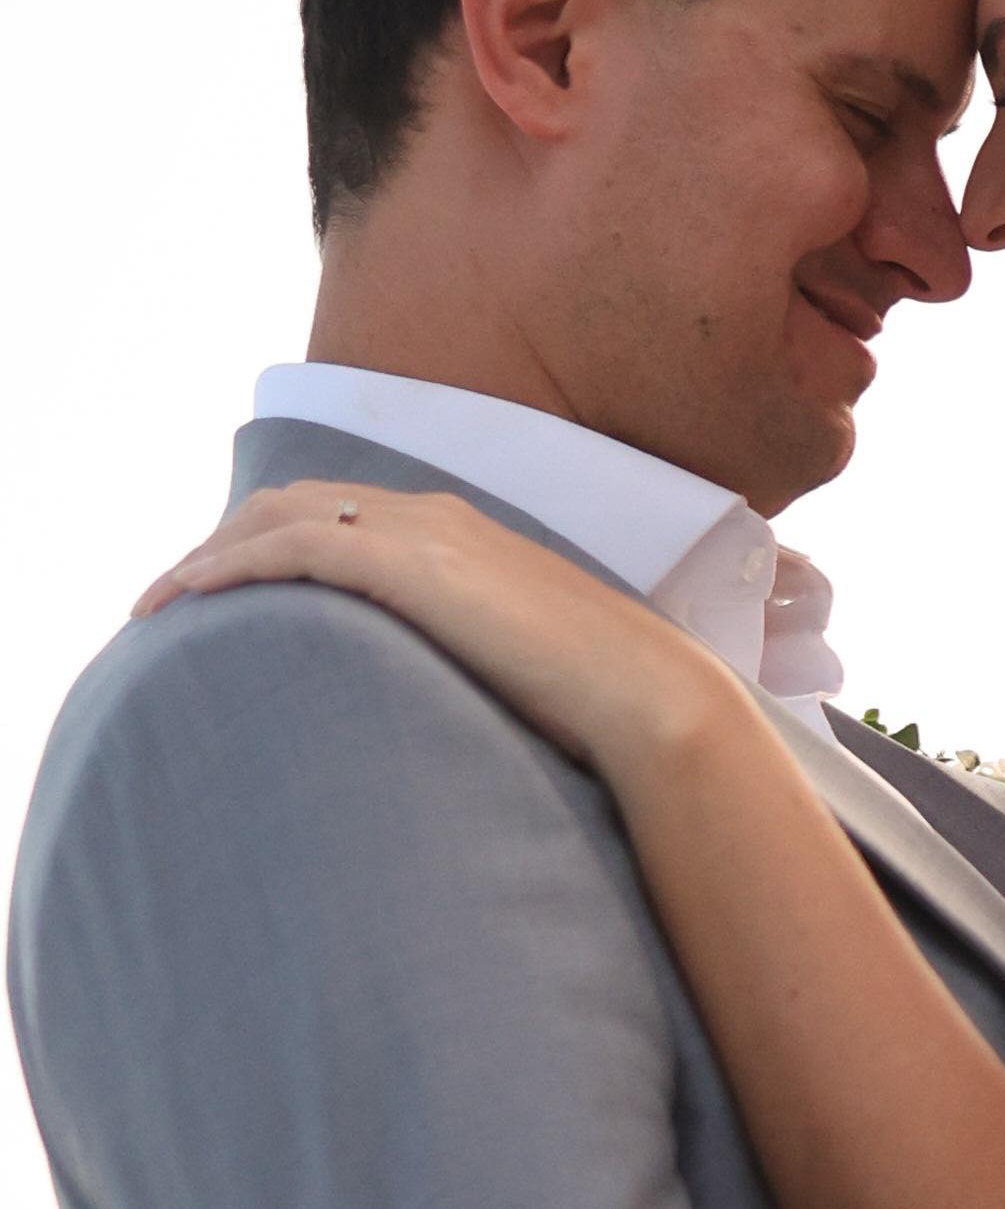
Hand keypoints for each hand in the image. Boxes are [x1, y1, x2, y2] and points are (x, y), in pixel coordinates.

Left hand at [136, 482, 733, 784]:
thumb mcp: (520, 666)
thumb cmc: (599, 701)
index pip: (342, 512)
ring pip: (278, 515)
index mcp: (462, 535)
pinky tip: (187, 596)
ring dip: (209, 551)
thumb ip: (473, 660)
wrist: (643, 695)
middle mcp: (433, 517)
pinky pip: (290, 546)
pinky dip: (231, 564)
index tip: (227, 586)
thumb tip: (445, 708)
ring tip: (157, 600)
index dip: (272, 538)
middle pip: (294, 500)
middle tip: (172, 593)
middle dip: (224, 537)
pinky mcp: (405, 564)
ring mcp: (419, 533)